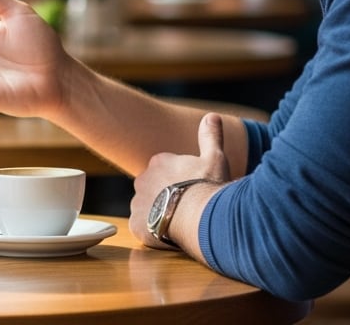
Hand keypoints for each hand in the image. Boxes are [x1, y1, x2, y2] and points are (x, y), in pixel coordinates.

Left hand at [129, 114, 231, 250]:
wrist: (200, 216)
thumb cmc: (208, 186)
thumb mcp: (214, 158)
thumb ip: (210, 136)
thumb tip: (211, 116)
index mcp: (159, 162)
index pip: (165, 171)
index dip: (180, 182)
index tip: (192, 190)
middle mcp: (142, 179)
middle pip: (153, 189)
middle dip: (166, 197)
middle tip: (187, 208)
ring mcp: (137, 202)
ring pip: (147, 209)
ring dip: (159, 214)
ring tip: (179, 222)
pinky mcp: (135, 224)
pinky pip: (142, 228)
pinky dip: (153, 232)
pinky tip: (170, 234)